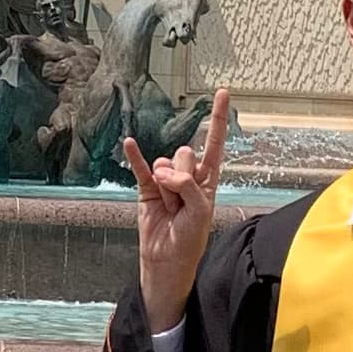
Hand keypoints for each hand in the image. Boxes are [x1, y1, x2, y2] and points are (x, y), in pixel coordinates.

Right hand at [123, 87, 231, 335]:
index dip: (218, 118)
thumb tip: (164, 172)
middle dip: (182, 176)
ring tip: (168, 208)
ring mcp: (166, 180)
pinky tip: (130, 143)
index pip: (215, 143)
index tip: (222, 92)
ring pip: (165, 162)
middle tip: (181, 201)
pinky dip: (135, 155)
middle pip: (185, 153)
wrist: (168, 259)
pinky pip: (140, 167)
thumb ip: (189, 185)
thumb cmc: (191, 238)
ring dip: (166, 185)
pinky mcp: (146, 188)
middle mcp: (188, 175)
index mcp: (209, 179)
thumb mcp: (201, 211)